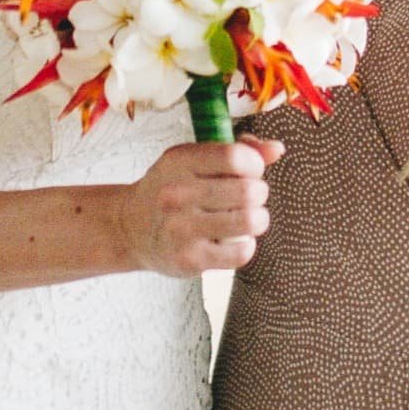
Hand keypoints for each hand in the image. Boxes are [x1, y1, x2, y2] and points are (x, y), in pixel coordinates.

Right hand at [117, 136, 283, 276]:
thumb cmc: (172, 188)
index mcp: (180, 161)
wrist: (132, 227)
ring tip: (248, 218)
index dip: (255, 165)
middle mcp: (177, 194)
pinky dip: (246, 246)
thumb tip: (276, 149)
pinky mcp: (189, 260)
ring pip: (250, 222)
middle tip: (250, 197)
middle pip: (248, 191)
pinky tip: (235, 239)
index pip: (236, 158)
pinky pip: (241, 253)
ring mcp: (181, 229)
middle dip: (259, 193)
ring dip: (258, 219)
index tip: (250, 171)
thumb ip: (237, 150)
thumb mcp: (194, 159)